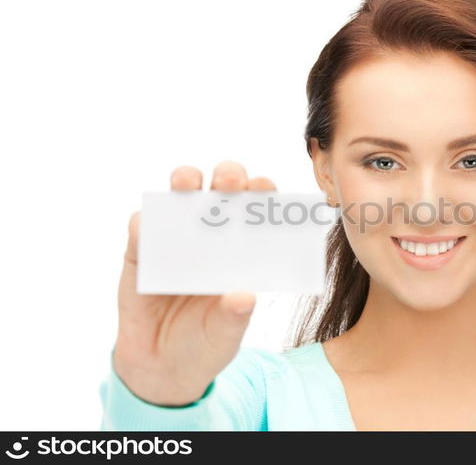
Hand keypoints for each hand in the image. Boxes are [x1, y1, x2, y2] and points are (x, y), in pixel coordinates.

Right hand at [112, 161, 276, 404]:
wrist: (162, 368)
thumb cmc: (206, 343)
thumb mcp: (225, 336)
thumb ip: (234, 318)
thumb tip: (244, 297)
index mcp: (241, 250)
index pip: (256, 212)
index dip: (261, 194)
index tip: (264, 189)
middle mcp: (211, 237)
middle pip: (221, 192)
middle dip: (227, 177)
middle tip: (229, 181)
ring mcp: (174, 241)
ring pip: (178, 197)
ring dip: (183, 183)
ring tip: (187, 185)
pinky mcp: (140, 254)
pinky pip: (141, 230)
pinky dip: (144, 223)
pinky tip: (148, 227)